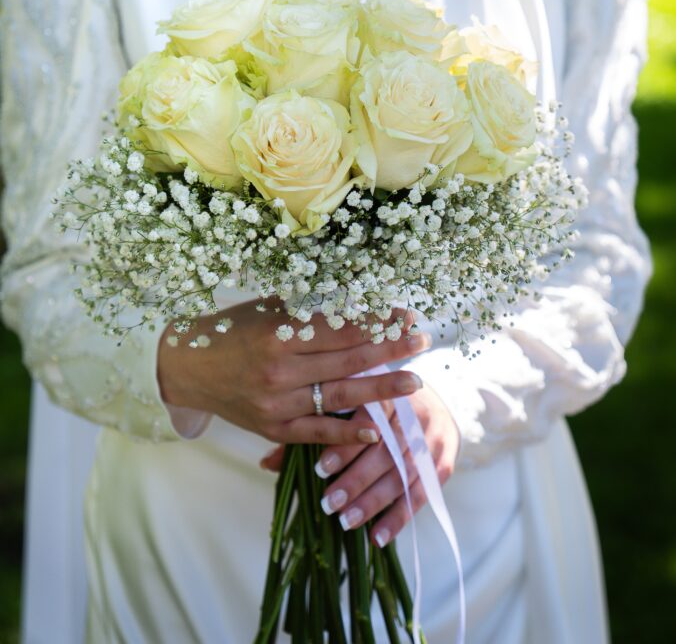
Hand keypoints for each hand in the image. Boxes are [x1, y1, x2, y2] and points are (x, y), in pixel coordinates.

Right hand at [157, 299, 431, 447]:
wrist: (189, 368)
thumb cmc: (232, 330)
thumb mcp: (268, 311)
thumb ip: (309, 312)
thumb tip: (359, 306)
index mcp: (280, 334)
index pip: (342, 328)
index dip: (378, 322)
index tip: (405, 316)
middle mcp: (280, 371)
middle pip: (348, 360)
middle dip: (390, 350)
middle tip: (423, 342)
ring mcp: (278, 404)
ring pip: (339, 396)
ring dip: (381, 389)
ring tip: (415, 382)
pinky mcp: (273, 429)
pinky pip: (317, 432)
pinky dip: (347, 433)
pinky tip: (377, 430)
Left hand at [261, 385, 459, 546]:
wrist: (441, 400)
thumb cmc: (380, 405)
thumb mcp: (350, 406)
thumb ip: (313, 430)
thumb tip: (267, 463)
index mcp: (385, 392)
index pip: (365, 417)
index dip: (344, 445)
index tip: (320, 468)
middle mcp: (412, 414)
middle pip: (384, 450)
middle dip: (356, 479)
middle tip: (329, 503)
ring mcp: (430, 440)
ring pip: (401, 474)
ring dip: (373, 501)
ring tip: (346, 521)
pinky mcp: (442, 463)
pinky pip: (421, 494)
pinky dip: (398, 517)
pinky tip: (376, 537)